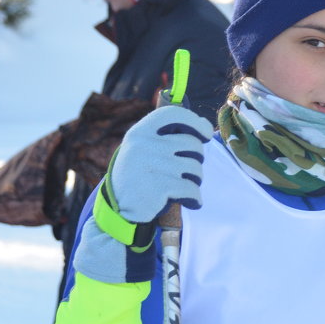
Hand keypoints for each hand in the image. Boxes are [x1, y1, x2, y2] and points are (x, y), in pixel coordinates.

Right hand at [103, 104, 211, 227]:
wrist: (118, 208)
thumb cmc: (139, 175)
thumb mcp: (143, 149)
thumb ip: (166, 136)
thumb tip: (204, 124)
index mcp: (140, 132)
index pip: (174, 115)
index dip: (194, 121)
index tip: (205, 133)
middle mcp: (145, 145)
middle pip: (192, 144)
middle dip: (197, 159)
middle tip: (187, 171)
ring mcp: (153, 165)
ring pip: (195, 168)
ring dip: (196, 180)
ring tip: (184, 186)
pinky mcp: (160, 187)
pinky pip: (192, 189)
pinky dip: (195, 198)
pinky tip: (192, 202)